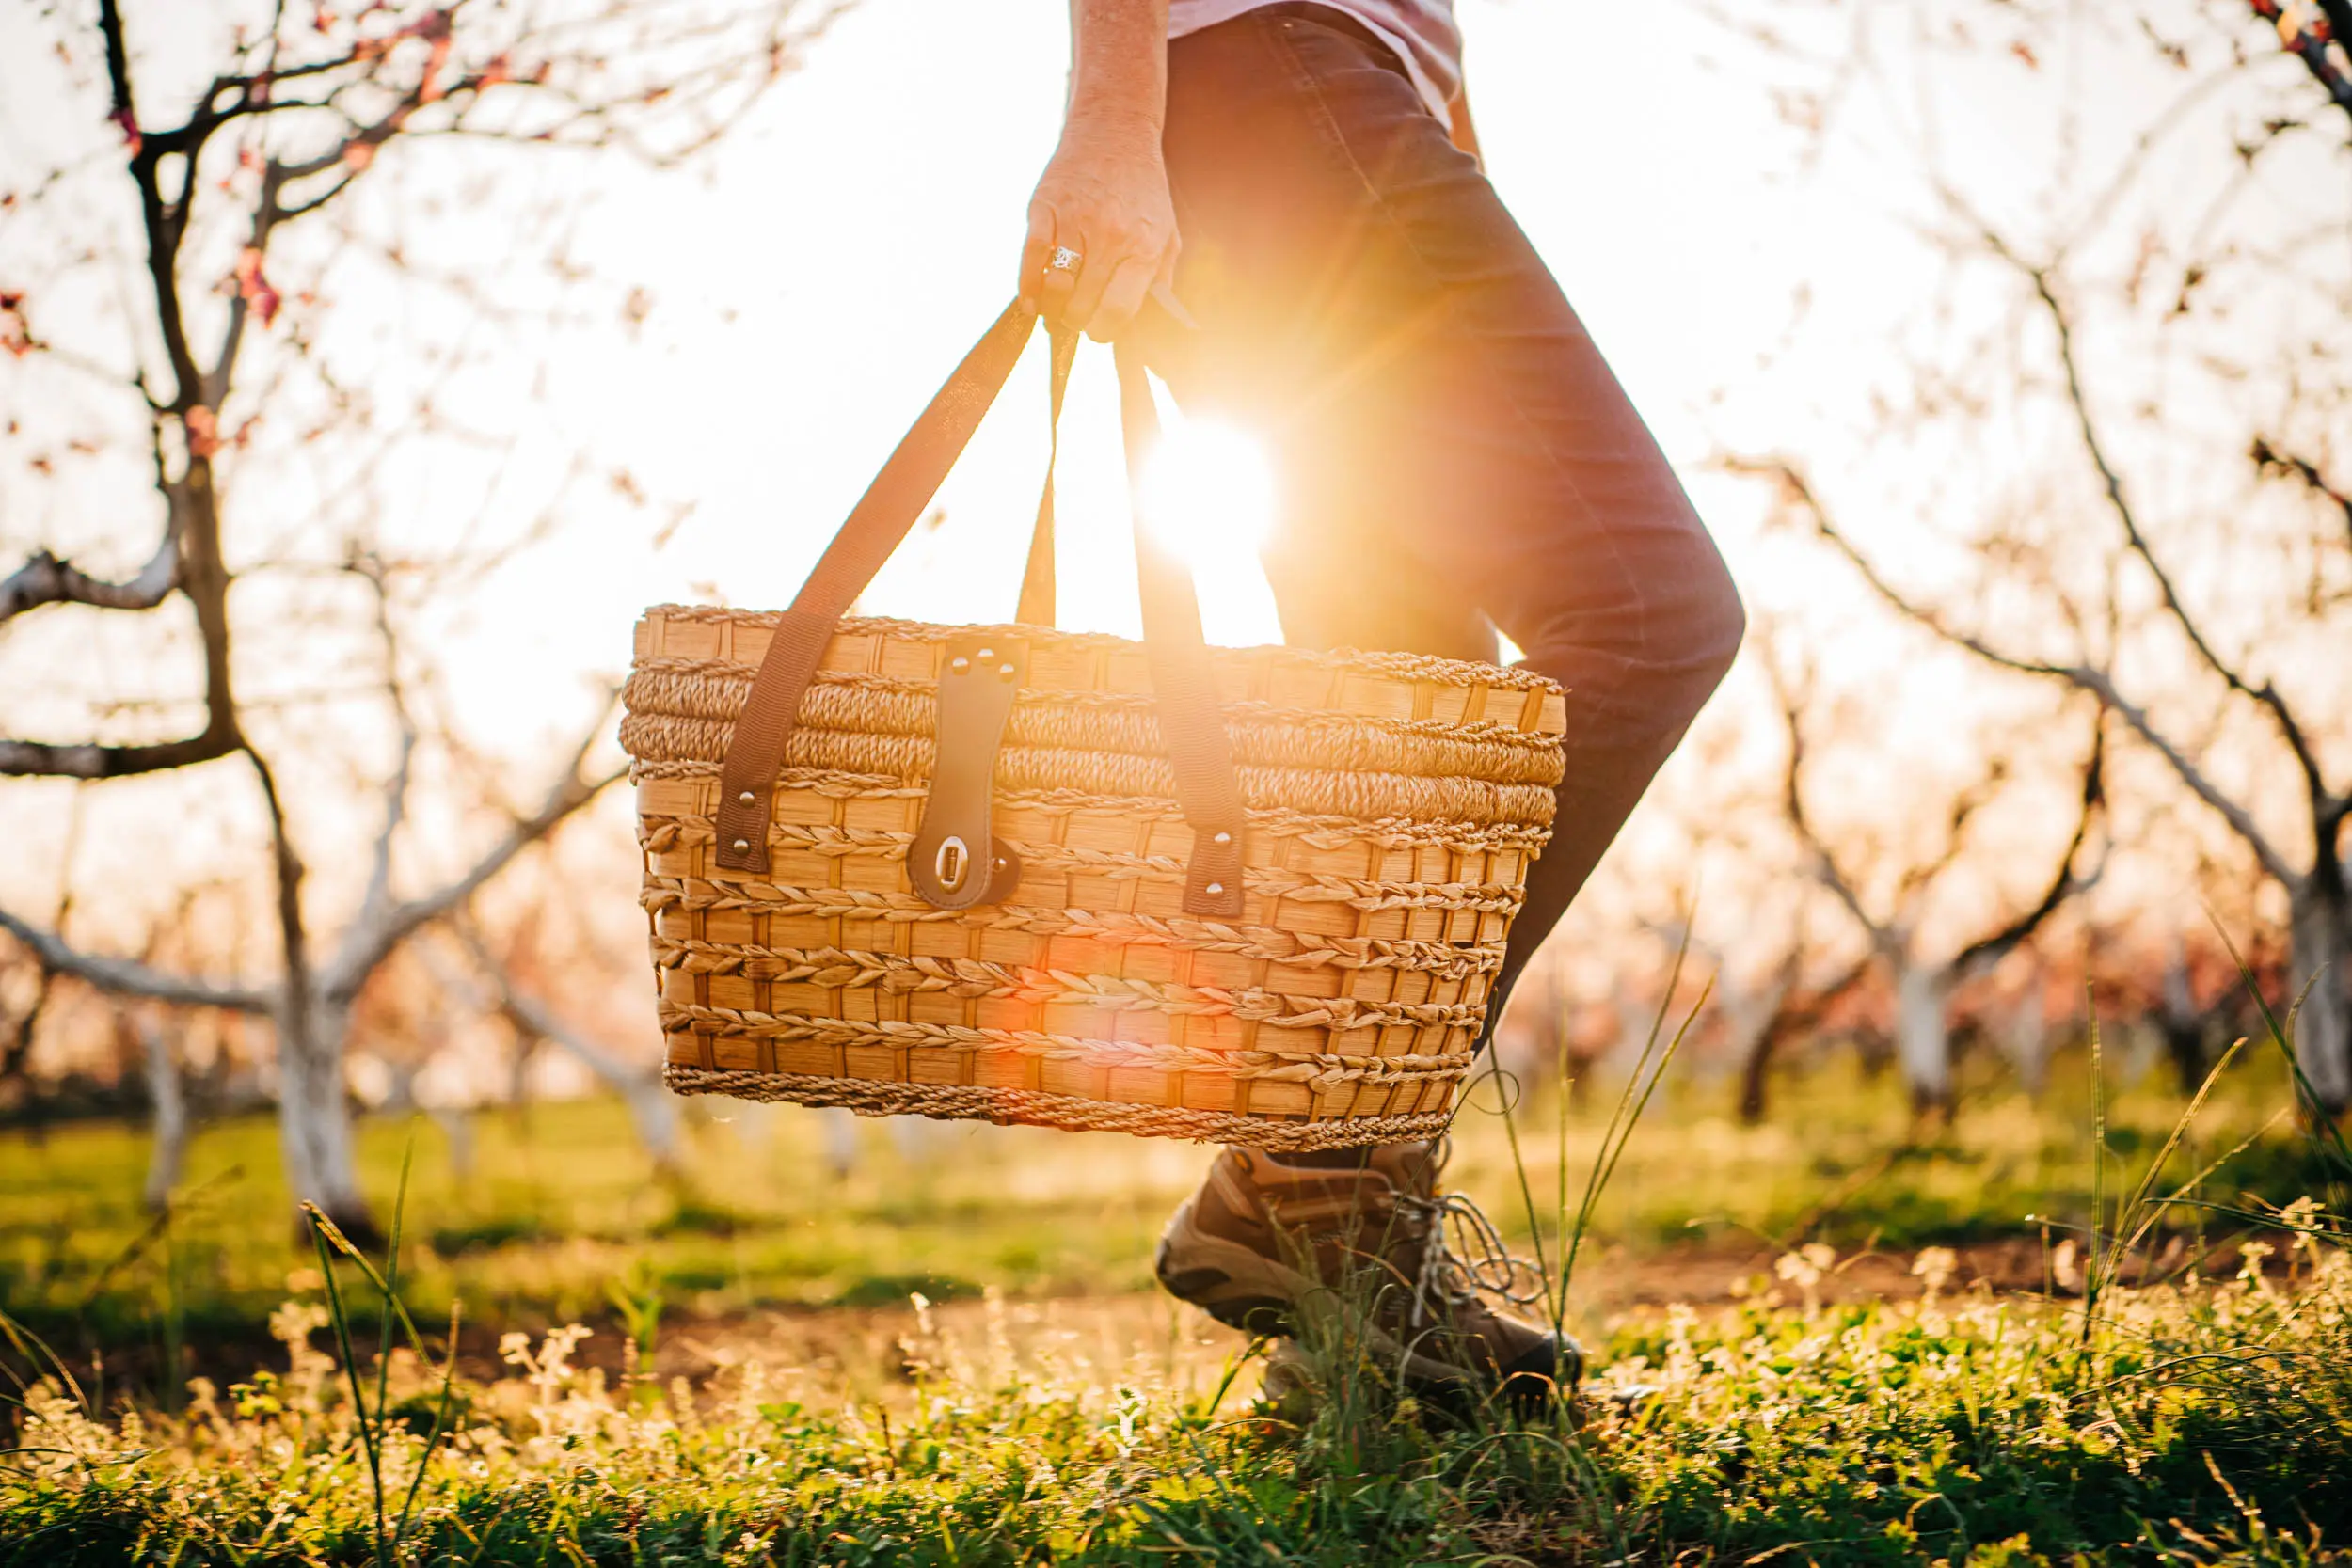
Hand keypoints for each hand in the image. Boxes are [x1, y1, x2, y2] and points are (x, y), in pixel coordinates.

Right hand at [1018, 113, 1177, 341]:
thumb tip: (1147, 320)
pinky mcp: (1045, 207)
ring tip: (1057, 311)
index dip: (1105, 331)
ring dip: (1053, 308)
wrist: (1114, 132)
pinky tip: (1030, 302)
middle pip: (1083, 304)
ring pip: (1057, 285)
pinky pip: (1031, 257)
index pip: (1118, 311)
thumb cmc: (1143, 189)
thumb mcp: (1167, 233)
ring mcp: (1075, 220)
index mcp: (1142, 247)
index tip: (1099, 330)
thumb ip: (1160, 278)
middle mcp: (1109, 236)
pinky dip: (1027, 286)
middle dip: (1078, 321)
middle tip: (1077, 319)